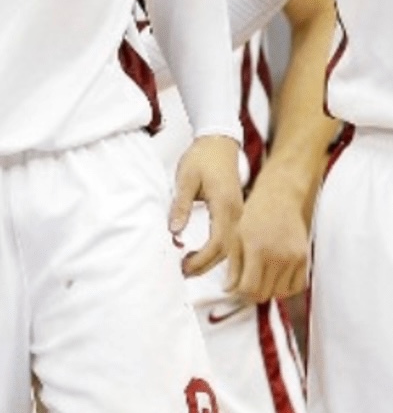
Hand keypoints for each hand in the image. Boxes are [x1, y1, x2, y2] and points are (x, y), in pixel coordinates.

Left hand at [171, 135, 242, 275]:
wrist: (218, 141)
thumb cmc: (202, 157)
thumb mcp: (185, 178)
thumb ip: (180, 205)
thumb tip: (174, 231)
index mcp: (224, 205)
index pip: (218, 242)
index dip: (202, 259)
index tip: (184, 266)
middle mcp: (236, 212)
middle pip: (227, 250)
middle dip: (206, 265)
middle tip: (184, 271)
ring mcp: (238, 213)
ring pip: (231, 246)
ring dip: (211, 259)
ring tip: (189, 265)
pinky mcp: (235, 212)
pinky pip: (230, 238)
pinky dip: (217, 250)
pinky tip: (201, 252)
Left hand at [227, 177, 309, 302]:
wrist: (280, 197)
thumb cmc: (255, 213)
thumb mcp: (236, 237)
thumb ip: (233, 266)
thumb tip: (229, 289)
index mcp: (258, 250)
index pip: (249, 289)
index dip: (240, 294)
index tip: (235, 290)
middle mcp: (278, 256)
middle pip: (265, 294)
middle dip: (252, 294)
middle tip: (245, 286)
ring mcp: (294, 258)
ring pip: (281, 293)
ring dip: (269, 291)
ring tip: (260, 280)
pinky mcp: (304, 258)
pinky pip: (297, 286)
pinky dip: (286, 288)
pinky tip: (275, 278)